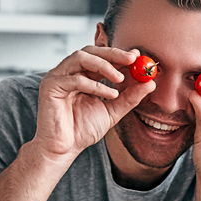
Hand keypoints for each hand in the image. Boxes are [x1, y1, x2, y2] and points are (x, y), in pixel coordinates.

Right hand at [33, 46, 153, 163]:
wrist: (65, 148)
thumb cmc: (83, 130)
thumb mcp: (113, 111)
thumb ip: (130, 97)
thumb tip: (150, 84)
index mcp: (82, 75)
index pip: (100, 57)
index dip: (119, 54)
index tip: (138, 56)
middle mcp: (68, 72)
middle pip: (90, 51)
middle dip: (113, 54)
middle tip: (133, 59)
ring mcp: (58, 77)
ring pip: (81, 57)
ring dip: (104, 65)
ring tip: (120, 78)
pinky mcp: (50, 86)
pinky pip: (74, 79)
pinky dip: (95, 85)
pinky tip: (110, 94)